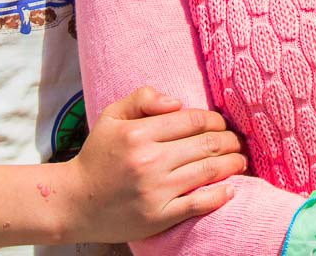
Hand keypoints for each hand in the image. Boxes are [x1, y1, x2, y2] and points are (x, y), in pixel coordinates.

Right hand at [57, 86, 245, 241]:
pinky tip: (231, 189)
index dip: (215, 121)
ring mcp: (155, 190)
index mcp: (139, 133)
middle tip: (238, 142)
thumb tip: (178, 102)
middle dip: (230, 141)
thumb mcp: (112, 116)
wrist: (74, 202)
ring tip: (240, 161)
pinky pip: (198, 204)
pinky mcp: (158, 216)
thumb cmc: (98, 156)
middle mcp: (149, 161)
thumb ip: (142, 98)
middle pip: (206, 144)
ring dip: (232, 164)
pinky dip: (219, 196)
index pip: (193, 120)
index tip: (222, 125)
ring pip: (208, 171)